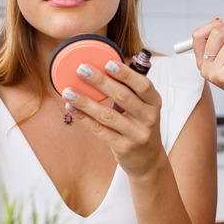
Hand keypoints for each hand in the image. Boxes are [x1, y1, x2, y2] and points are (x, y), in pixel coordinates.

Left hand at [61, 60, 163, 177]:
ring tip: (68, 91)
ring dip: (85, 101)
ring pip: (107, 115)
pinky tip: (71, 108)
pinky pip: (100, 130)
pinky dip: (84, 118)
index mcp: (154, 103)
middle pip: (123, 97)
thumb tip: (104, 66)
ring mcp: (136, 134)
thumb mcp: (144, 107)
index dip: (126, 74)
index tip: (108, 63)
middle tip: (82, 69)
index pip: (143, 85)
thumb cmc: (141, 125)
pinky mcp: (123, 147)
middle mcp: (148, 118)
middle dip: (100, 81)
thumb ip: (130, 90)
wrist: (148, 160)